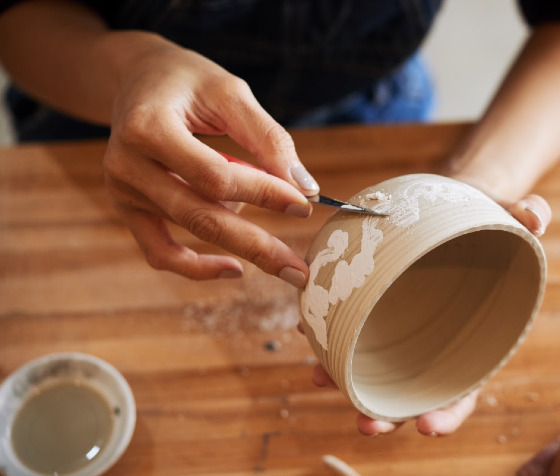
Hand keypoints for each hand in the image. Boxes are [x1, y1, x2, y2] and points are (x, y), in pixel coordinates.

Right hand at [102, 35, 319, 285]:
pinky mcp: (127, 208)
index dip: (263, 193)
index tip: (305, 205)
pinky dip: (195, 267)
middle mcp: (127, 164)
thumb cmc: (189, 81)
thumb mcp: (231, 93)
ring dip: (238, 239)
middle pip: (200, 216)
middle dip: (256, 245)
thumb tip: (306, 189)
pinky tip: (233, 267)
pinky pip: (159, 252)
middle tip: (299, 270)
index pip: (214, 176)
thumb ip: (268, 138)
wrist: (137, 78)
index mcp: (148, 127)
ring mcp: (122, 191)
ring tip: (270, 235)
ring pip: (189, 231)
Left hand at [301, 174, 549, 435]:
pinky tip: (307, 330)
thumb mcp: (508, 217)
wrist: (451, 207)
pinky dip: (330, 334)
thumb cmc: (484, 222)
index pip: (464, 388)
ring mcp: (402, 328)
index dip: (448, 412)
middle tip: (366, 424)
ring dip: (345, 379)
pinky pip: (351, 328)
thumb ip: (527, 217)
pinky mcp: (376, 306)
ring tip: (320, 377)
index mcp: (472, 339)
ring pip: (373, 366)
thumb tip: (537, 220)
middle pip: (411, 392)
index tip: (428, 427)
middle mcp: (433, 343)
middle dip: (387, 414)